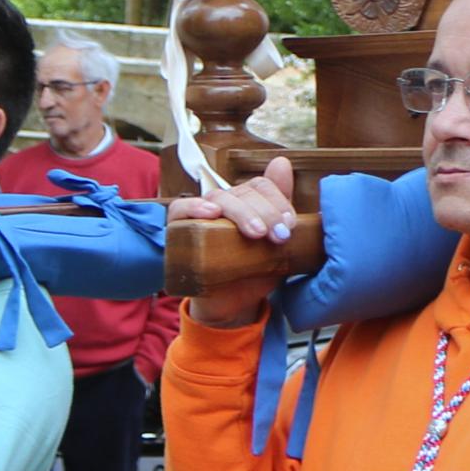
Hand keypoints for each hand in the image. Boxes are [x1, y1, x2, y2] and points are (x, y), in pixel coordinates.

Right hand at [175, 153, 298, 329]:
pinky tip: (211, 213)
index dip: (278, 201)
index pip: (261, 186)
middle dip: (266, 212)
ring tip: (256, 233)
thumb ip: (282, 209)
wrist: (234, 305)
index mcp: (248, 202)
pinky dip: (194, 207)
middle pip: (243, 192)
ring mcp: (201, 215)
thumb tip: (283, 165)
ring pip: (219, 198)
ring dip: (240, 212)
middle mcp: (224, 203)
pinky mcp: (180, 229)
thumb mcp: (276, 244)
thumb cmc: (254, 270)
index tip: (289, 225)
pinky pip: (181, 209)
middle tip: (279, 236)